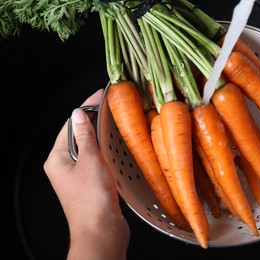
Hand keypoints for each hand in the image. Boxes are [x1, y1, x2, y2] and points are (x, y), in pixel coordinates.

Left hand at [44, 89, 129, 259]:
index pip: (69, 125)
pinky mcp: (92, 184)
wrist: (101, 231)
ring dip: (100, 136)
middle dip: (93, 121)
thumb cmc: (92, 200)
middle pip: (78, 136)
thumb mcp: (90, 161)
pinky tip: (117, 146)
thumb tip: (79, 114)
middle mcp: (65, 167)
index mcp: (57, 159)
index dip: (84, 108)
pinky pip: (98, 161)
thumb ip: (85, 136)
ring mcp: (78, 176)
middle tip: (109, 106)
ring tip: (114, 121)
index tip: (98, 96)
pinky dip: (106, 151)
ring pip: (89, 148)